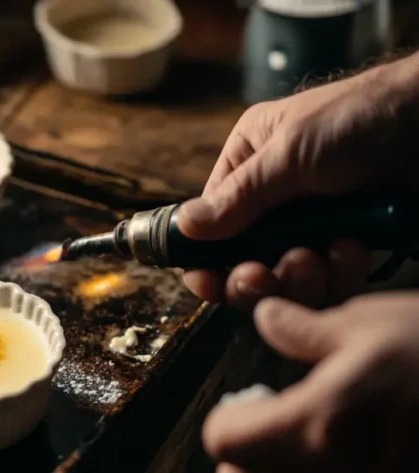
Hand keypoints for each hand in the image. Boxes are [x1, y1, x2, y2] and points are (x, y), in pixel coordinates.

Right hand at [177, 55, 418, 308]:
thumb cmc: (363, 116)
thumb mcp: (290, 153)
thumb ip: (239, 197)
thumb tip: (183, 227)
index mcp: (248, 164)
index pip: (210, 225)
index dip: (205, 258)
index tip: (210, 282)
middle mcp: (274, 199)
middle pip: (243, 261)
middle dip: (255, 274)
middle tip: (265, 275)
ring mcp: (313, 224)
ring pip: (286, 278)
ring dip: (300, 277)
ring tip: (319, 256)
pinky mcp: (349, 243)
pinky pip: (330, 281)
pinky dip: (339, 274)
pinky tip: (354, 249)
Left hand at [203, 292, 418, 472]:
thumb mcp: (374, 323)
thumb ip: (303, 329)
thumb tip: (266, 318)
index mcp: (315, 427)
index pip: (224, 442)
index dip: (228, 414)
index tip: (249, 394)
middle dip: (251, 444)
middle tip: (281, 408)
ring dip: (291, 461)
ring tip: (333, 417)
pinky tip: (372, 437)